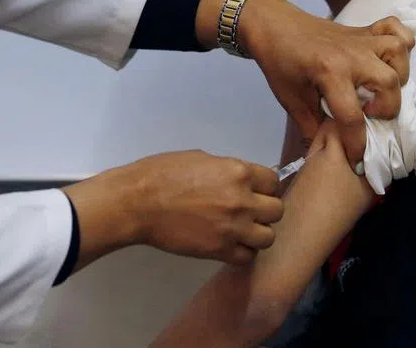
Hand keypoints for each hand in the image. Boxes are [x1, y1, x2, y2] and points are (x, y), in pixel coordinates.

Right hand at [125, 150, 282, 264]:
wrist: (138, 203)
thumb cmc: (163, 173)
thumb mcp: (201, 159)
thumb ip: (227, 171)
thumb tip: (240, 181)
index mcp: (238, 172)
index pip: (273, 181)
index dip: (265, 187)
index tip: (254, 191)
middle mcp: (243, 200)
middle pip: (277, 211)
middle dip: (265, 210)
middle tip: (248, 212)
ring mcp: (233, 228)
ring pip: (268, 237)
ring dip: (257, 234)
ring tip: (241, 231)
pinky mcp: (220, 251)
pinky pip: (247, 257)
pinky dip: (242, 252)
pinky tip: (229, 245)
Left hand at [237, 0, 413, 167]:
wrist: (273, 26)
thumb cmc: (279, 63)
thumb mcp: (290, 100)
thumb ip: (311, 128)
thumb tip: (329, 152)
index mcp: (329, 73)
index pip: (352, 116)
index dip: (356, 144)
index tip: (356, 159)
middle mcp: (351, 54)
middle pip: (388, 82)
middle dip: (386, 108)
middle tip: (368, 114)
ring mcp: (360, 39)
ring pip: (397, 53)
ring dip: (396, 75)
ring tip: (380, 87)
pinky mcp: (363, 30)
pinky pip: (394, 27)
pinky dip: (401, 40)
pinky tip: (390, 58)